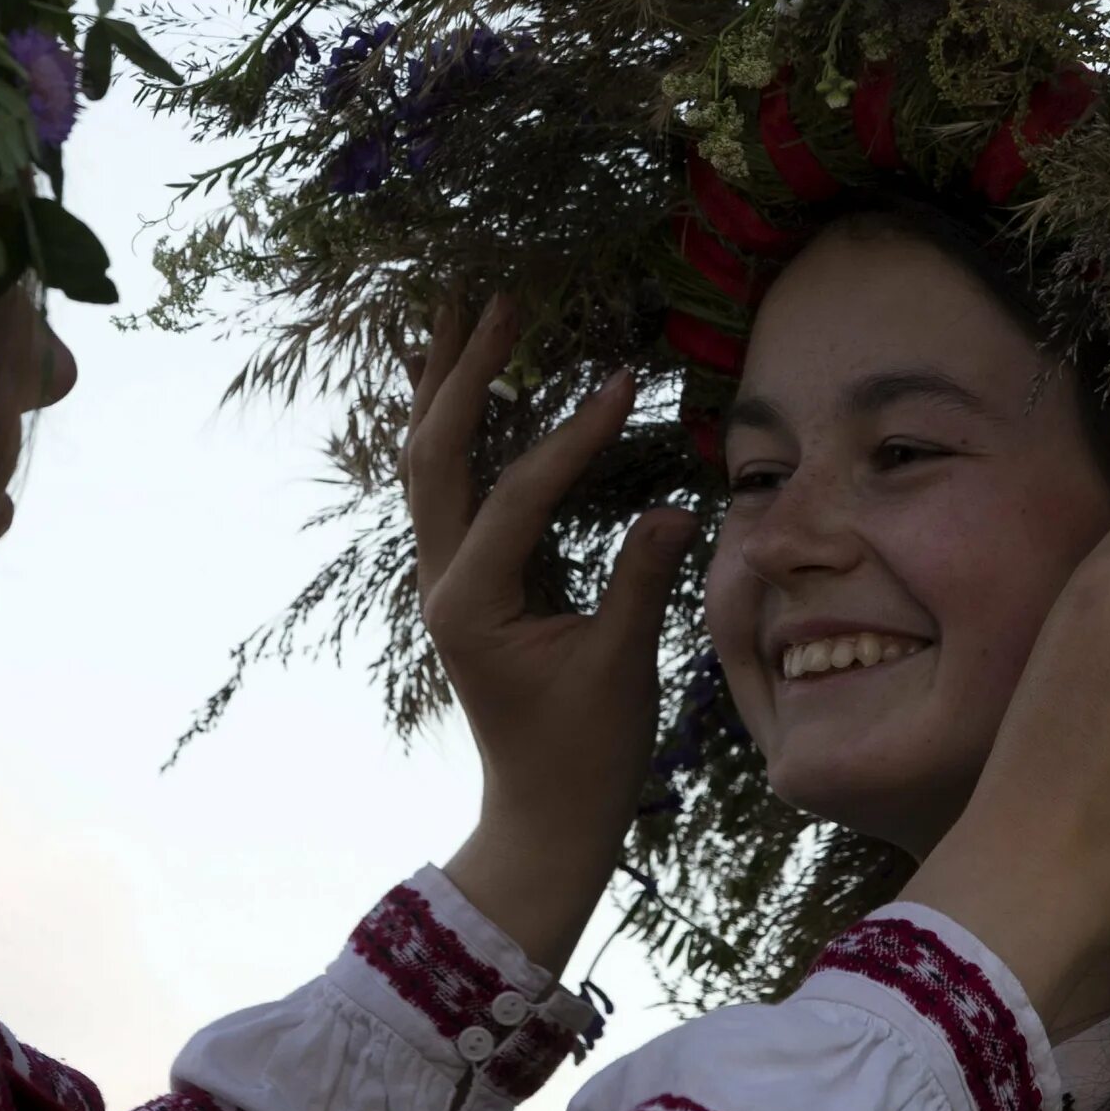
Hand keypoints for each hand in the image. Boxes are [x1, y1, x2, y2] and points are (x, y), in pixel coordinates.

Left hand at [411, 297, 698, 972]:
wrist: (544, 815)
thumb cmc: (586, 753)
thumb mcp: (621, 667)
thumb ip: (641, 580)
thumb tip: (681, 504)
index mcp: (472, 602)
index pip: (518, 492)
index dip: (572, 433)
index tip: (624, 377)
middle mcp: (443, 580)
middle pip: (434, 450)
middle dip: (464, 370)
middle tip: (498, 295)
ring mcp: (446, 575)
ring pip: (428, 457)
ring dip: (444, 382)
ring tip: (459, 305)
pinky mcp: (466, 576)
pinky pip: (450, 482)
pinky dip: (456, 422)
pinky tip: (463, 377)